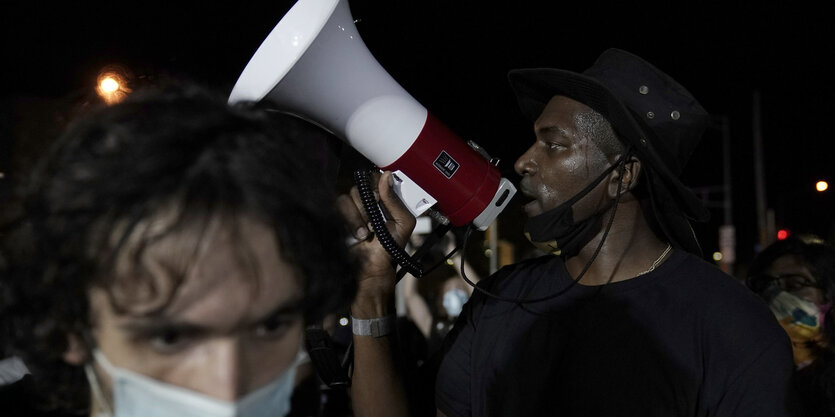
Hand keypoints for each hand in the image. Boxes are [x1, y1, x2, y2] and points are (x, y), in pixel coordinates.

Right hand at [336, 171, 415, 317]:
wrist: (372, 270)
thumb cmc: (390, 249)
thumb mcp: (403, 224)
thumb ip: (395, 200)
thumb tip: (386, 176)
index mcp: (382, 200)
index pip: (374, 178)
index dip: (376, 184)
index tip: (380, 197)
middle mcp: (365, 202)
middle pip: (359, 187)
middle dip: (368, 205)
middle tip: (374, 221)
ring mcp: (349, 211)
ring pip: (346, 198)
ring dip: (357, 216)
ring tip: (366, 233)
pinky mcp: (336, 219)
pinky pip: (335, 208)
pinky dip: (348, 221)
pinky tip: (356, 235)